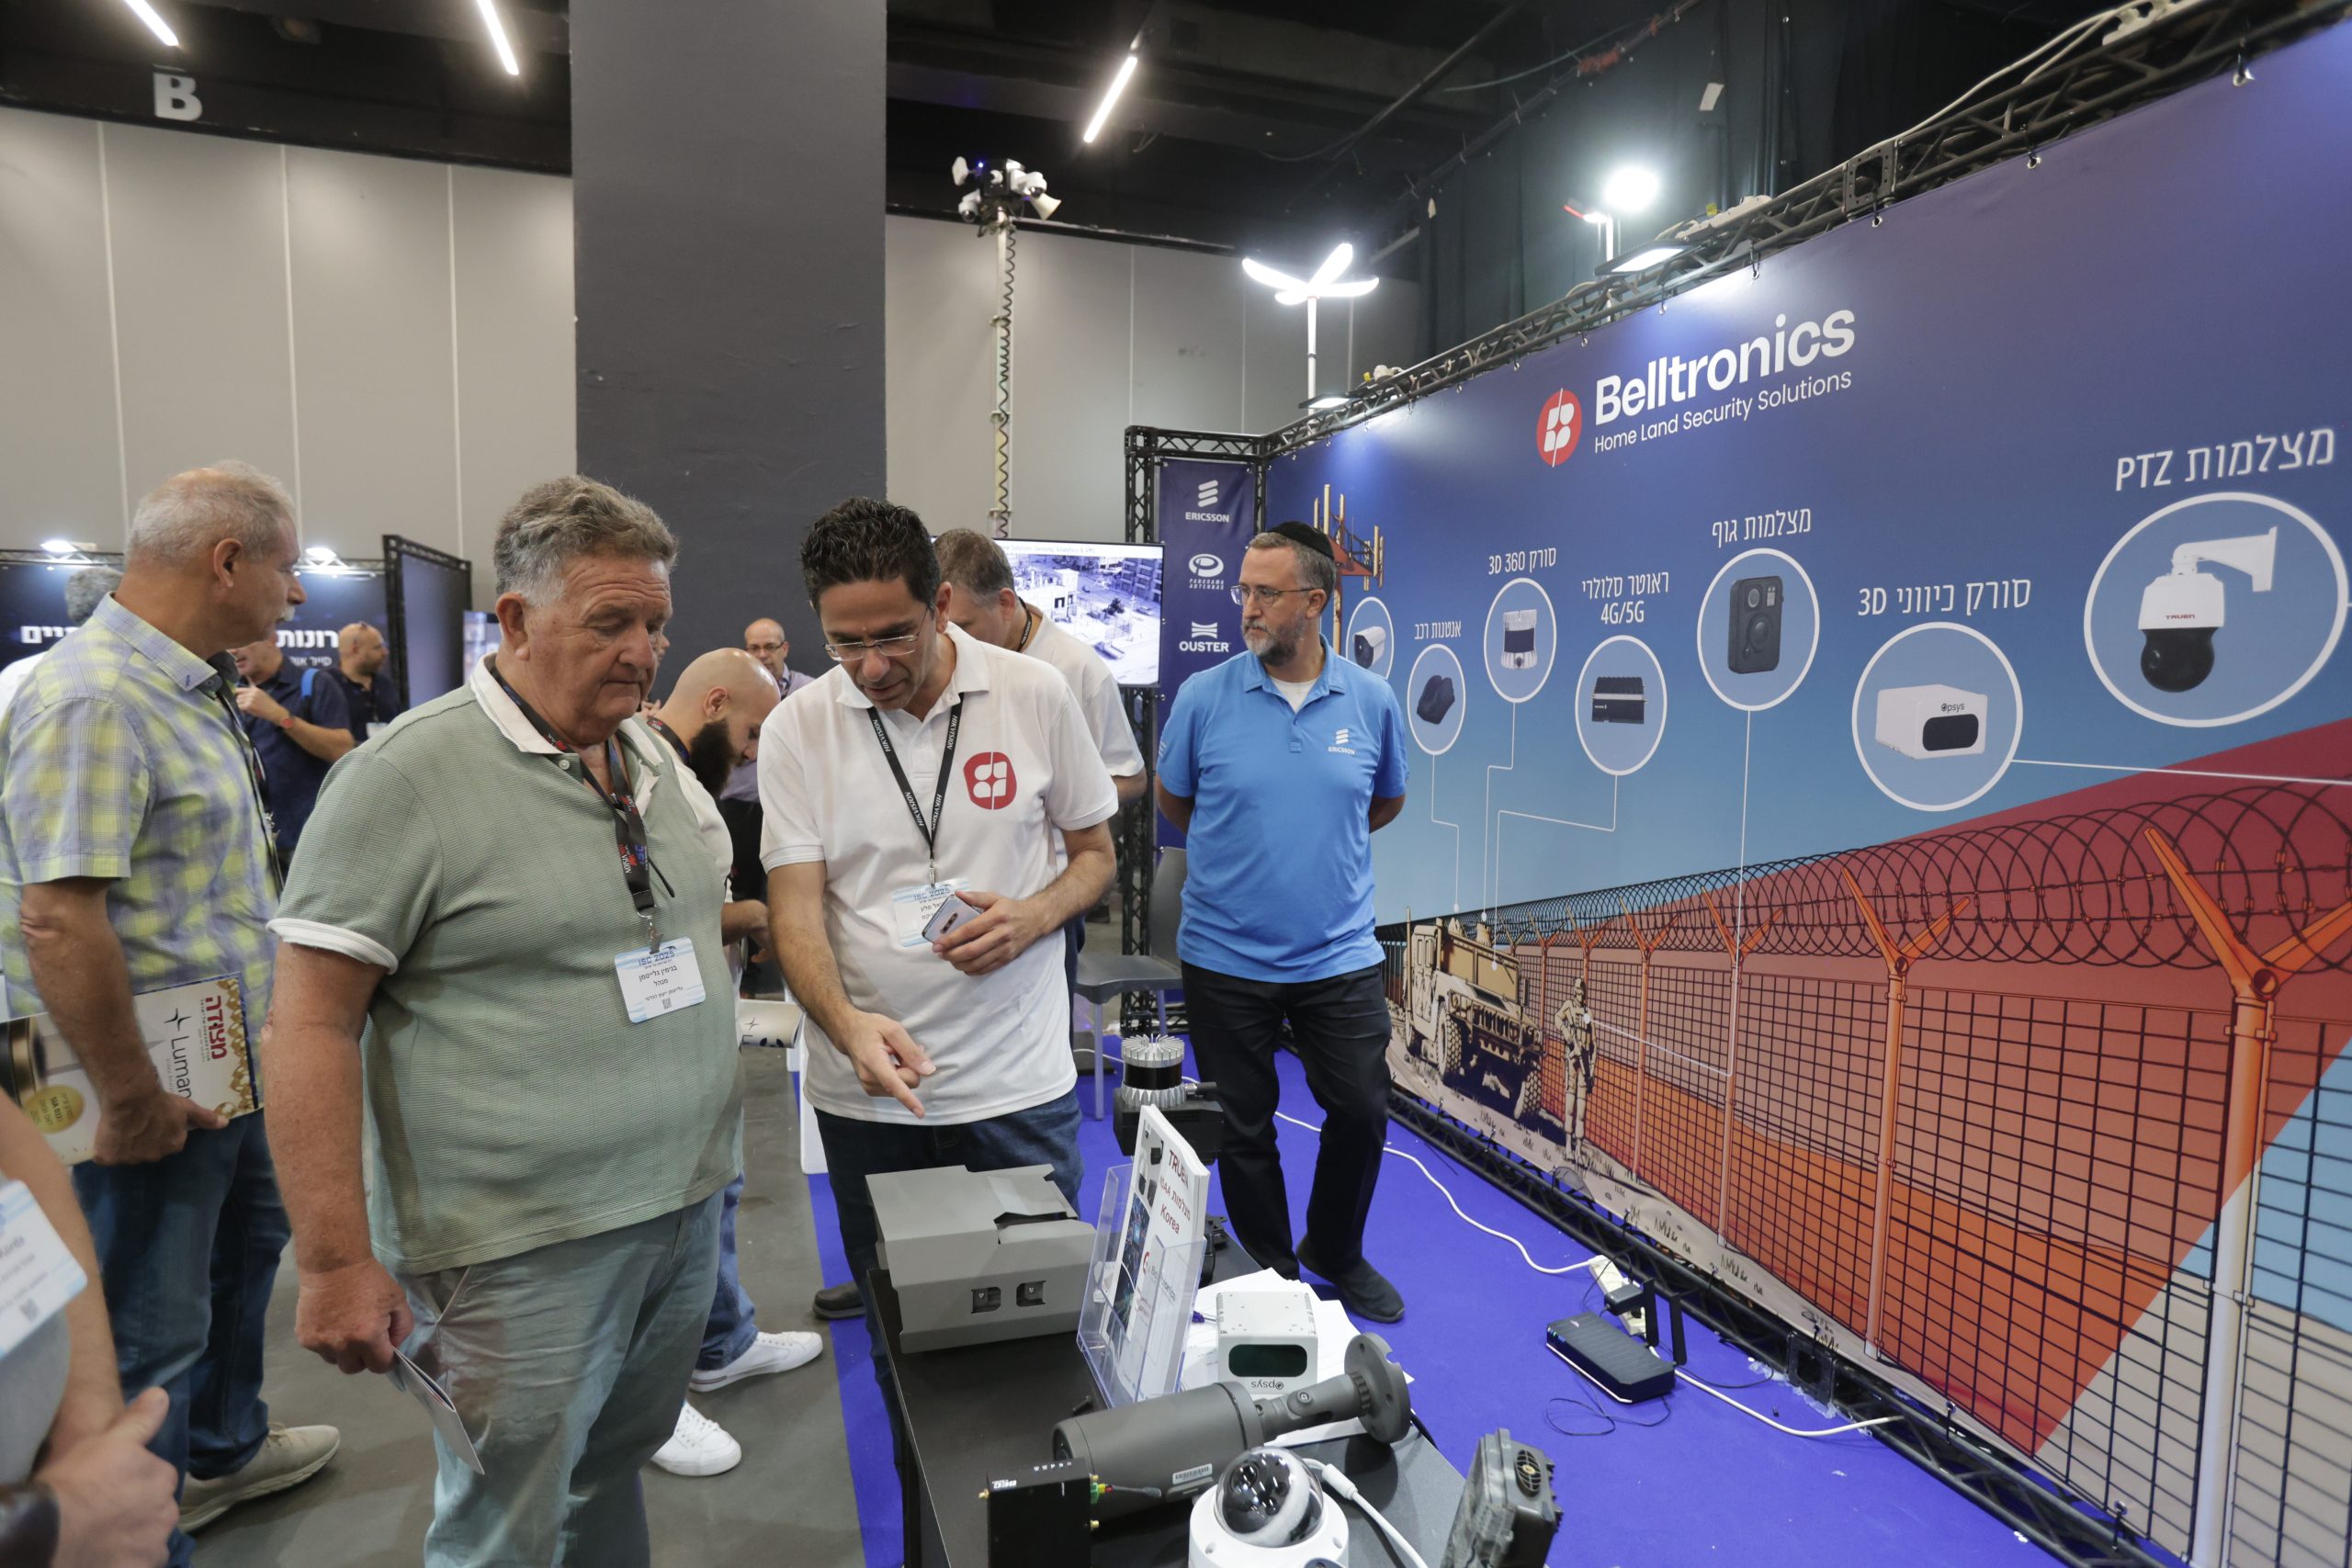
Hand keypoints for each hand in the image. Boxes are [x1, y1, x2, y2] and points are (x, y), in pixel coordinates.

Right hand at [40, 1386, 175, 1567]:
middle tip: (103, 1517)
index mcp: (163, 1477)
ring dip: (133, 1540)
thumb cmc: (76, 1482)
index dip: (132, 1484)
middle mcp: (168, 1511)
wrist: (48, 1533)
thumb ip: (140, 1420)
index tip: (109, 1489)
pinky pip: (141, 1565)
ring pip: (149, 1541)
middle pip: (155, 1511)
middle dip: (137, 1513)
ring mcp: (155, 1545)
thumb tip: (163, 1394)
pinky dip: (128, 1562)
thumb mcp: (108, 1442)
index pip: (157, 1479)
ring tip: (101, 1541)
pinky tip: (105, 1558)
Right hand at [93, 1085, 225, 1165]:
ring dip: (124, 1146)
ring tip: (120, 1127)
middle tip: (137, 1123)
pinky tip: (105, 1137)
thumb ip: (205, 1118)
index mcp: (173, 1145)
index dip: (160, 1133)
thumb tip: (225, 1123)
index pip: (168, 1143)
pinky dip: (104, 1150)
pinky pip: (105, 1157)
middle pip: (148, 1151)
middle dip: (144, 1141)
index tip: (154, 1122)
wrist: (131, 1098)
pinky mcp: (109, 1158)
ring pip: (127, 1155)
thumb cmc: (161, 1101)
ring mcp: (130, 1159)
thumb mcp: (187, 1107)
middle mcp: (153, 1156)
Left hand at [232, 685, 289, 726]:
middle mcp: (251, 693)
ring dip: (239, 705)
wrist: (275, 711)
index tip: (235, 696)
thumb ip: (252, 692)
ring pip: (238, 701)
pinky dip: (241, 709)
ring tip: (245, 708)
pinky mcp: (248, 706)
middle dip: (239, 700)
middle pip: (238, 696)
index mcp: (254, 689)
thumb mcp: (262, 694)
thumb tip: (242, 693)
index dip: (235, 693)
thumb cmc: (270, 704)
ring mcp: (249, 699)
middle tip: (242, 705)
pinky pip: (239, 706)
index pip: (239, 689)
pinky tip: (245, 711)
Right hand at [296, 1257, 413, 1374]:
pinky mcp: (304, 1338)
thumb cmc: (369, 1279)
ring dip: (344, 1352)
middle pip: (355, 1368)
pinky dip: (328, 1342)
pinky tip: (332, 1322)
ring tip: (346, 1328)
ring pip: (336, 1361)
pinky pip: (320, 1350)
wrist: (333, 1264)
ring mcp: (320, 1343)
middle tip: (366, 1338)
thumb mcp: (397, 1300)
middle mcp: (342, 1346)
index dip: (386, 1359)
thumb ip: (403, 1327)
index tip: (386, 1348)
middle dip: (364, 1357)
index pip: (379, 1367)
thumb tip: (395, 1346)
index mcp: (367, 1337)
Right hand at [834, 1009, 933, 1115]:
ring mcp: (868, 1086)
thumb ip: (911, 1051)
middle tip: (907, 1049)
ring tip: (896, 1054)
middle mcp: (869, 1079)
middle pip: (906, 1083)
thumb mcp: (893, 1030)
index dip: (908, 1099)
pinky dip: (900, 1076)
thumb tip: (928, 1071)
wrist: (848, 1032)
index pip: (893, 1084)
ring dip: (906, 1071)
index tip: (920, 1113)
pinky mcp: (870, 1090)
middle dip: (913, 1068)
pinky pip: (896, 1088)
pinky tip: (894, 1062)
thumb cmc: (871, 1027)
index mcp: (874, 1062)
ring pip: (903, 1087)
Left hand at [934, 889, 1047, 976]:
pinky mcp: (1008, 958)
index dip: (951, 939)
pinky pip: (987, 968)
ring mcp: (1005, 948)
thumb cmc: (1011, 909)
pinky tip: (964, 966)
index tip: (938, 944)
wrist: (1036, 919)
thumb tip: (957, 895)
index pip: (969, 930)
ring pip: (978, 962)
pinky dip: (972, 970)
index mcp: (996, 917)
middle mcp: (1001, 934)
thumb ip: (976, 897)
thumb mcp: (995, 898)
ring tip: (950, 960)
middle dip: (952, 954)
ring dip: (960, 964)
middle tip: (940, 954)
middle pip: (972, 950)